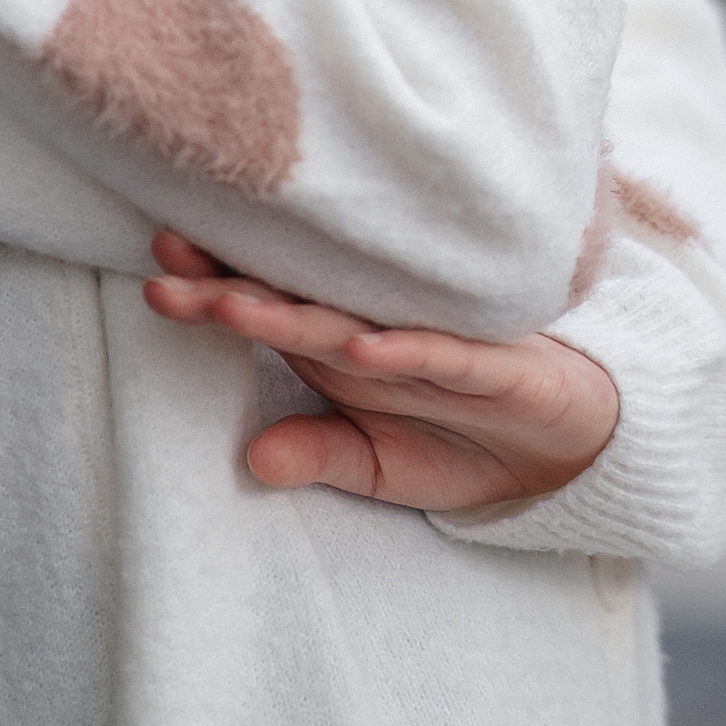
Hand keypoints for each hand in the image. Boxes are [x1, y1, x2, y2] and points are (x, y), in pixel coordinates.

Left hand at [144, 229, 620, 514]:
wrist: (568, 445)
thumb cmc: (463, 439)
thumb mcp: (380, 468)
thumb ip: (321, 456)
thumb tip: (249, 461)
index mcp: (344, 350)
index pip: (270, 314)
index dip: (215, 295)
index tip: (157, 281)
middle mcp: (380, 332)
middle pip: (294, 304)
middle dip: (230, 283)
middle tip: (164, 257)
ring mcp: (433, 342)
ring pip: (353, 321)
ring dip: (293, 312)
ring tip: (230, 303)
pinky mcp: (490, 363)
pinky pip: (440, 354)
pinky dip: (401, 349)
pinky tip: (358, 347)